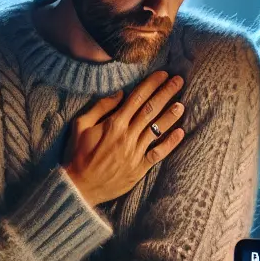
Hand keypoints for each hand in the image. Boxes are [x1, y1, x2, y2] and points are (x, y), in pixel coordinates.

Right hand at [62, 71, 185, 204]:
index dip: (151, 84)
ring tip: (182, 104)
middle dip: (166, 93)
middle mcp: (127, 136)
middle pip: (150, 110)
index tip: (163, 74)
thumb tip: (120, 93)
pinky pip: (158, 153)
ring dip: (170, 116)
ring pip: (157, 129)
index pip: (137, 98)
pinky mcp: (139, 168)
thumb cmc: (77, 154)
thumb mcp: (80, 126)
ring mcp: (135, 152)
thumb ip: (100, 108)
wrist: (80, 186)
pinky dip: (170, 143)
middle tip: (179, 81)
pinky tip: (180, 133)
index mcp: (113, 124)